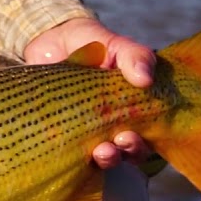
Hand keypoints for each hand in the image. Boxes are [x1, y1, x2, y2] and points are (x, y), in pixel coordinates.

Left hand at [23, 17, 154, 169]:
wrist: (51, 41)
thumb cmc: (92, 44)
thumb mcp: (116, 45)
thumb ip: (135, 56)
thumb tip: (146, 79)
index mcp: (133, 109)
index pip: (148, 137)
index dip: (144, 144)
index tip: (132, 136)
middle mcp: (113, 126)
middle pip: (127, 152)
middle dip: (126, 153)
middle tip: (119, 142)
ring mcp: (87, 132)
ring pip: (102, 158)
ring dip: (106, 159)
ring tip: (101, 152)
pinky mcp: (63, 133)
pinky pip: (69, 154)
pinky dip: (73, 158)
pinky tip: (68, 152)